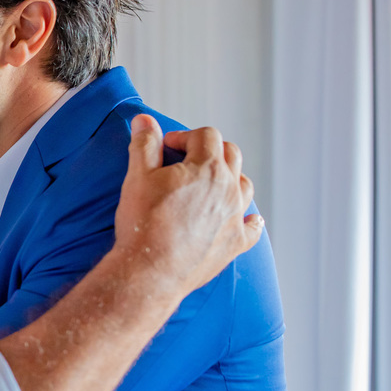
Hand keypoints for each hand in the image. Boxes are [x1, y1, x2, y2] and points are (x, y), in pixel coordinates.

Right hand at [113, 114, 263, 296]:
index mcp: (207, 168)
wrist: (150, 270)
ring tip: (211, 184)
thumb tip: (144, 120)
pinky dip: (251, 220)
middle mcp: (229, 189)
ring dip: (231, 178)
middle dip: (210, 150)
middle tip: (187, 160)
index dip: (184, 135)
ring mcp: (235, 217)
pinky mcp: (235, 243)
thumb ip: (144, 144)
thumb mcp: (137, 176)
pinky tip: (249, 218)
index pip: (206, 135)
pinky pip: (253, 228)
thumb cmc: (143, 224)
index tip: (167, 146)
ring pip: (245, 185)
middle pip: (231, 154)